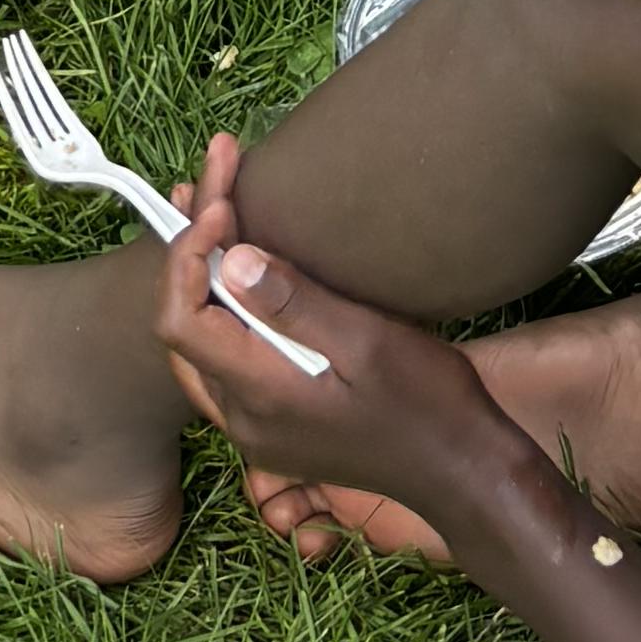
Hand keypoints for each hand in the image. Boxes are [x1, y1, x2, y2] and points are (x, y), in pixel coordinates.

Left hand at [157, 135, 510, 526]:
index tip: (224, 199)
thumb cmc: (424, 400)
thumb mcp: (368, 341)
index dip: (188, 252)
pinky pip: (225, 361)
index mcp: (259, 396)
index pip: (182, 320)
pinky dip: (222, 308)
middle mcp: (242, 419)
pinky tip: (242, 273)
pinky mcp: (274, 427)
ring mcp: (255, 429)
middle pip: (183, 327)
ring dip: (202, 276)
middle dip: (189, 247)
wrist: (458, 467)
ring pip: (200, 344)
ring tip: (214, 209)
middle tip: (213, 174)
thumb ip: (296, 304)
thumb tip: (233, 259)